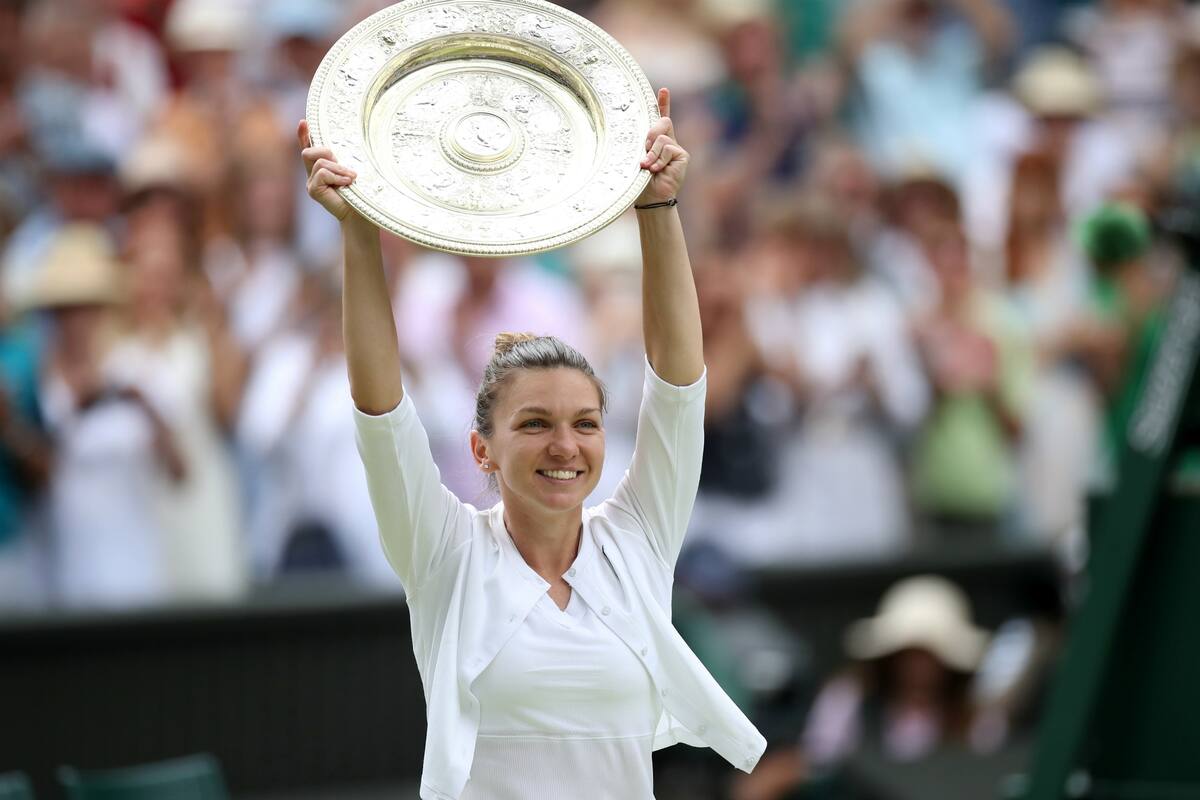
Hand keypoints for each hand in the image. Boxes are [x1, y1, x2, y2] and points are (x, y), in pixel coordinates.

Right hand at [298, 120, 356, 221]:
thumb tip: (343, 145)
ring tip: (351, 178)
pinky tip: (346, 184)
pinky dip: (336, 176)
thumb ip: (343, 159)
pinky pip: (322, 172)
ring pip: (319, 161)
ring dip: (338, 168)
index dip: (304, 135)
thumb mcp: (352, 170)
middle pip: (309, 151)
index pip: (309, 148)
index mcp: (323, 168)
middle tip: (347, 168)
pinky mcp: (313, 190)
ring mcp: (311, 183)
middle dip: (327, 152)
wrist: (361, 215)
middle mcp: (313, 174)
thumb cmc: (361, 194)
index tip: (304, 122)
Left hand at [636, 88, 688, 205]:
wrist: (650, 198)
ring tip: (648, 167)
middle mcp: (668, 142)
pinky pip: (668, 148)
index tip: (663, 90)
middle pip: (661, 122)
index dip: (663, 104)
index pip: (661, 119)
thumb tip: (650, 138)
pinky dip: (659, 159)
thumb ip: (644, 144)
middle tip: (644, 149)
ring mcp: (676, 149)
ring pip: (662, 138)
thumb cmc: (640, 180)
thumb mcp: (638, 157)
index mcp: (655, 141)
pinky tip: (657, 170)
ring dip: (651, 153)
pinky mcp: (683, 156)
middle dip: (650, 134)